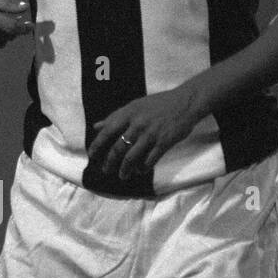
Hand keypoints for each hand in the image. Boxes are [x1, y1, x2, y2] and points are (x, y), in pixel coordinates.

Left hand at [87, 85, 203, 179]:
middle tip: (106, 170)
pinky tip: (140, 171)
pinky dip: (143, 167)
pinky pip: (150, 160)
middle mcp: (137, 124)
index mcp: (128, 114)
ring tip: (122, 175)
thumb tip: (96, 126)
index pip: (107, 131)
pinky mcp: (164, 142)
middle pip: (118, 148)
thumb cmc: (158, 104)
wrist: (185, 102)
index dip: (97, 144)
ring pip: (132, 157)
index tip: (91, 155)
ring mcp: (151, 134)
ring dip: (125, 169)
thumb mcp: (134, 106)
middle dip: (110, 162)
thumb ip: (115, 117)